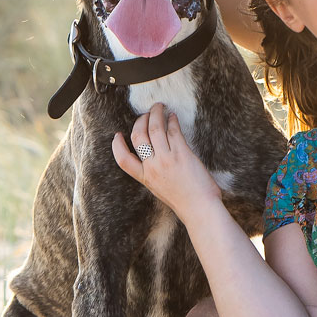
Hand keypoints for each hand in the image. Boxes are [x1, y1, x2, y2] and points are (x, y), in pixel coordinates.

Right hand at [111, 102, 221, 221]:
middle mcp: (153, 167)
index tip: (117, 136)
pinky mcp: (182, 153)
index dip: (117, 146)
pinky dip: (172, 121)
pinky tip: (173, 117)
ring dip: (156, 114)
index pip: (123, 160)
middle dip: (140, 120)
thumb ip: (154, 175)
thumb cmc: (185, 202)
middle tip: (146, 114)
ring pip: (155, 128)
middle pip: (138, 136)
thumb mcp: (160, 190)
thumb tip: (154, 160)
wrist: (200, 209)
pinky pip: (173, 131)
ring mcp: (166, 159)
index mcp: (145, 178)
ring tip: (159, 107)